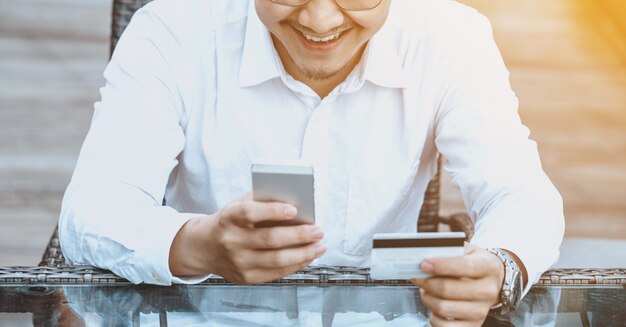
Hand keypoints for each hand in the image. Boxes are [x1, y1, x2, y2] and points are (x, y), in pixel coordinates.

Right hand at [169, 192, 325, 283]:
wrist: (203, 247)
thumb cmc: (228, 221)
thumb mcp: (237, 205)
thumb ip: (261, 201)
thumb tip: (295, 202)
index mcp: (229, 218)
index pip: (251, 213)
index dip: (273, 211)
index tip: (294, 209)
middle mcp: (232, 241)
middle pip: (270, 239)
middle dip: (299, 235)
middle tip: (318, 230)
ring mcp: (238, 262)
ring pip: (276, 260)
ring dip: (303, 253)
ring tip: (319, 246)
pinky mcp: (246, 277)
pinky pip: (276, 273)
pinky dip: (295, 264)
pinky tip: (307, 256)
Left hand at [411, 244, 503, 325]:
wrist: (491, 279)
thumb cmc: (473, 262)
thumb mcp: (466, 250)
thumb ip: (448, 250)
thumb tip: (425, 255)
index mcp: (488, 267)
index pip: (465, 266)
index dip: (442, 266)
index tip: (424, 264)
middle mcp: (488, 290)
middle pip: (449, 289)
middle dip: (427, 282)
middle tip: (417, 277)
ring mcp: (481, 310)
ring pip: (443, 308)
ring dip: (427, 298)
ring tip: (425, 290)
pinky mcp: (473, 325)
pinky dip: (433, 317)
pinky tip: (433, 306)